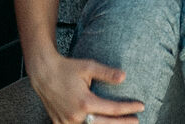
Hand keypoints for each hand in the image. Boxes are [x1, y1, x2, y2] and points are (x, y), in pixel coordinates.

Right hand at [28, 53, 143, 123]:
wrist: (43, 73)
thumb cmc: (68, 68)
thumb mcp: (89, 66)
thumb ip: (107, 73)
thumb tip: (124, 77)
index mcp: (84, 102)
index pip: (112, 109)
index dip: (128, 109)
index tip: (141, 106)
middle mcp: (75, 115)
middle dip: (122, 123)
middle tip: (137, 121)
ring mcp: (66, 121)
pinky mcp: (59, 122)